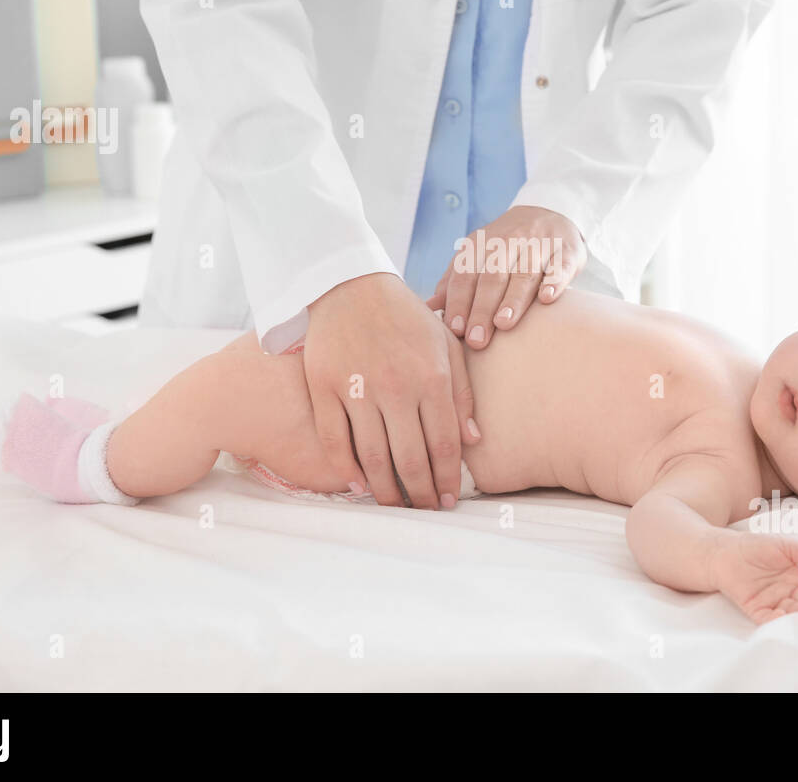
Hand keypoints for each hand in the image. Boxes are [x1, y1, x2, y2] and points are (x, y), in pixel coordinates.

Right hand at [304, 272, 479, 508]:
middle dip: (421, 493)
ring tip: (395, 507)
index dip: (448, 478)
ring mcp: (357, 388)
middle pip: (411, 458)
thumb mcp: (445, 345)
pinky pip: (334, 439)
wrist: (350, 285)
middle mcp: (396, 386)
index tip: (449, 501)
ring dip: (385, 490)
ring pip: (372, 456)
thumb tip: (473, 440)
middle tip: (425, 511)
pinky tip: (358, 484)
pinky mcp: (324, 387)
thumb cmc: (405, 318)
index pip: (444, 443)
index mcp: (431, 377)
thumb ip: (461, 392)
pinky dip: (346, 468)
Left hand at [426, 205, 586, 350]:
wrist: (548, 212)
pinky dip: (554, 281)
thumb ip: (454, 281)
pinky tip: (547, 299)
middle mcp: (508, 241)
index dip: (460, 301)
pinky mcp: (566, 250)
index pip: (466, 274)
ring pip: (524, 272)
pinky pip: (560, 265)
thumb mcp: (476, 256)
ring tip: (504, 324)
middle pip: (493, 276)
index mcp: (481, 244)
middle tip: (477, 339)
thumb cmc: (505, 247)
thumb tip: (428, 308)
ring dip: (514, 299)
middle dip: (483, 308)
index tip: (456, 329)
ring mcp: (539, 244)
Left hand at [712, 533, 797, 624]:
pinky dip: (777, 620)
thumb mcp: (783, 545)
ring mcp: (772, 602)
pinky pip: (768, 618)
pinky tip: (786, 617)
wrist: (725, 551)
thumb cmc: (754, 546)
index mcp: (796, 579)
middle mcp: (786, 593)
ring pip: (790, 612)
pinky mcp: (755, 608)